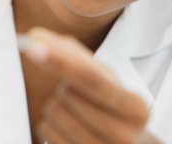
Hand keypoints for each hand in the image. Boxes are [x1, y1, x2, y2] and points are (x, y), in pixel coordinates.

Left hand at [21, 27, 161, 143]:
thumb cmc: (111, 108)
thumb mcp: (108, 82)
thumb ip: (78, 57)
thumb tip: (38, 37)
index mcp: (136, 109)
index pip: (93, 80)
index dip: (62, 60)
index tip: (34, 45)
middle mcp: (124, 136)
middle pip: (68, 93)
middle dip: (64, 86)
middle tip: (79, 95)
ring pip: (53, 112)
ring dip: (55, 105)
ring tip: (75, 113)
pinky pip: (45, 132)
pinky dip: (49, 125)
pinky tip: (67, 129)